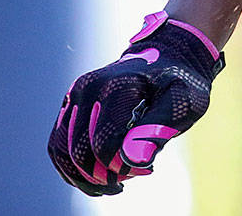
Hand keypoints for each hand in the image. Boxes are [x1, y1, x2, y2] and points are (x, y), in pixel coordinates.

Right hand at [48, 11, 224, 194]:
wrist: (168, 57)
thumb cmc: (179, 83)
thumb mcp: (182, 102)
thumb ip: (158, 129)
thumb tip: (135, 160)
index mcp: (116, 86)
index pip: (104, 143)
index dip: (121, 167)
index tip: (146, 170)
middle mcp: (88, 88)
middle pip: (79, 151)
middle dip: (103, 175)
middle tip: (131, 177)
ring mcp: (75, 96)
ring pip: (62, 151)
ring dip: (84, 177)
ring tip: (113, 185)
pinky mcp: (70, 106)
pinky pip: (59, 145)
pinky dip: (73, 168)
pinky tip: (98, 179)